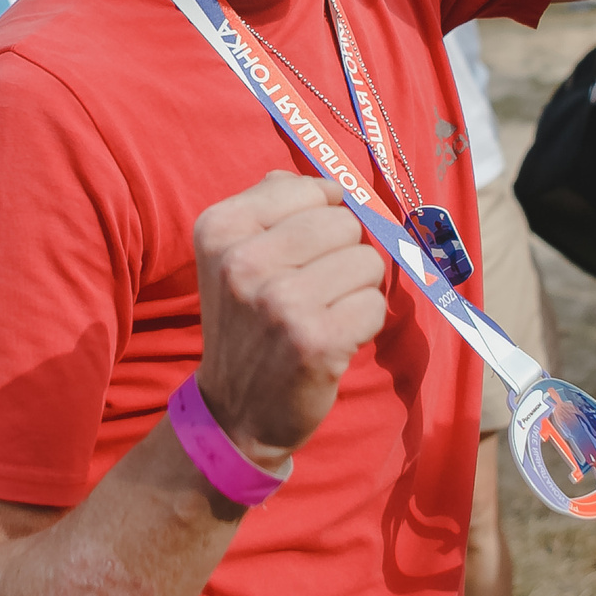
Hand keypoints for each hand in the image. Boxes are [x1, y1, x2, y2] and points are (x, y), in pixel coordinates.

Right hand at [189, 171, 388, 464]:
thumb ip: (273, 205)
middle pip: (344, 223)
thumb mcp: (233, 255)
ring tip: (323, 314)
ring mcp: (279, 302)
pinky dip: (365, 323)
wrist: (235, 411)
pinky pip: (375, 304)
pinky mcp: (315, 340)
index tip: (303, 254)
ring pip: (367, 261)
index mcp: (220, 228)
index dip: (324, 219)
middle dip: (343, 255)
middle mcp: (243, 261)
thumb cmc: (247, 324)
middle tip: (316, 291)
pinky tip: (334, 339)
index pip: (312, 189)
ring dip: (356, 290)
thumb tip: (329, 184)